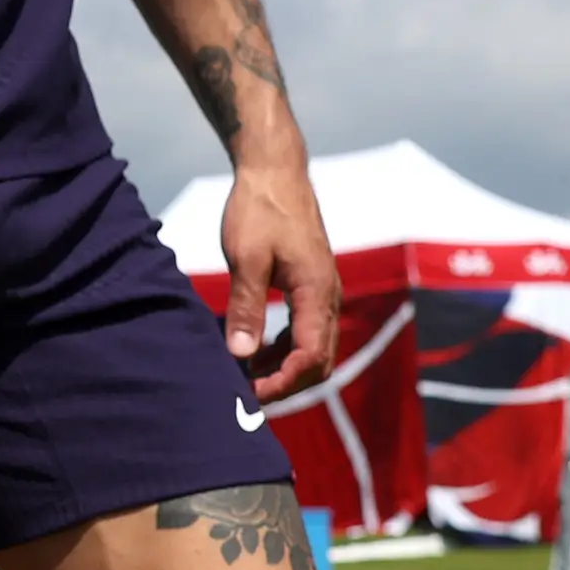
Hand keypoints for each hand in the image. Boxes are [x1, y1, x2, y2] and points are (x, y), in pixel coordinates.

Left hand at [220, 152, 341, 404]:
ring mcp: (323, 291)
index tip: (250, 395)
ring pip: (314, 347)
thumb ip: (246, 307)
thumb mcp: (246, 259)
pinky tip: (255, 352)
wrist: (275, 172)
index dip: (283, 383)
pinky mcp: (312, 284)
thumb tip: (241, 356)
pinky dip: (284, 348)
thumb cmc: (259, 209)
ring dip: (284, 368)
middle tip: (247, 398)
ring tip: (247, 380)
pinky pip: (306, 329)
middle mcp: (329, 297)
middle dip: (286, 384)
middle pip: (319, 360)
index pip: (311, 356)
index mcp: (318, 293)